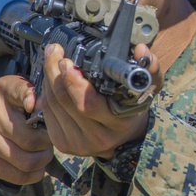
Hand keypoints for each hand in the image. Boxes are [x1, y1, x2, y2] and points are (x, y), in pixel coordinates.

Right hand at [0, 75, 53, 184]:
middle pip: (33, 140)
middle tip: (49, 144)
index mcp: (3, 89)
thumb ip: (39, 95)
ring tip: (43, 155)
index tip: (36, 107)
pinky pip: (18, 175)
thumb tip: (43, 105)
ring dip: (42, 162)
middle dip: (48, 146)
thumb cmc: (12, 112)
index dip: (33, 100)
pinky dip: (33, 175)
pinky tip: (35, 167)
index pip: (21, 91)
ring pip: (27, 161)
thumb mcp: (23, 95)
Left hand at [37, 43, 160, 158]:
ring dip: (48, 79)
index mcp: (118, 123)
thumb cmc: (135, 108)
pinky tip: (51, 80)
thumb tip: (141, 50)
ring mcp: (78, 143)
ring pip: (53, 105)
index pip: (89, 103)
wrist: (128, 138)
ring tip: (51, 60)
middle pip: (64, 101)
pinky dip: (46, 93)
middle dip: (54, 72)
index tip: (67, 60)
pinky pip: (48, 114)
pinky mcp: (64, 144)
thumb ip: (150, 67)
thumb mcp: (150, 87)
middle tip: (55, 51)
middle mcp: (97, 137)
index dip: (73, 81)